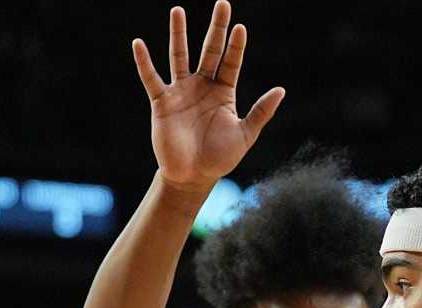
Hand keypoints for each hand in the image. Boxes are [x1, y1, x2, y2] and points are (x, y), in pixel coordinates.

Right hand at [131, 2, 283, 190]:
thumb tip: (281, 89)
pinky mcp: (162, 102)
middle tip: (223, 4)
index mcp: (224, 93)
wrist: (192, 177)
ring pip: (179, 56)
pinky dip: (144, 62)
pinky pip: (151, 78)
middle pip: (209, 50)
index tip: (241, 27)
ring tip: (178, 10)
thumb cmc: (220, 158)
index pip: (231, 62)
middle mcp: (202, 86)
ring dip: (178, 34)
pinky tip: (139, 44)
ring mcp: (181, 92)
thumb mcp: (245, 135)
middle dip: (216, 29)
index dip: (236, 46)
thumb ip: (261, 112)